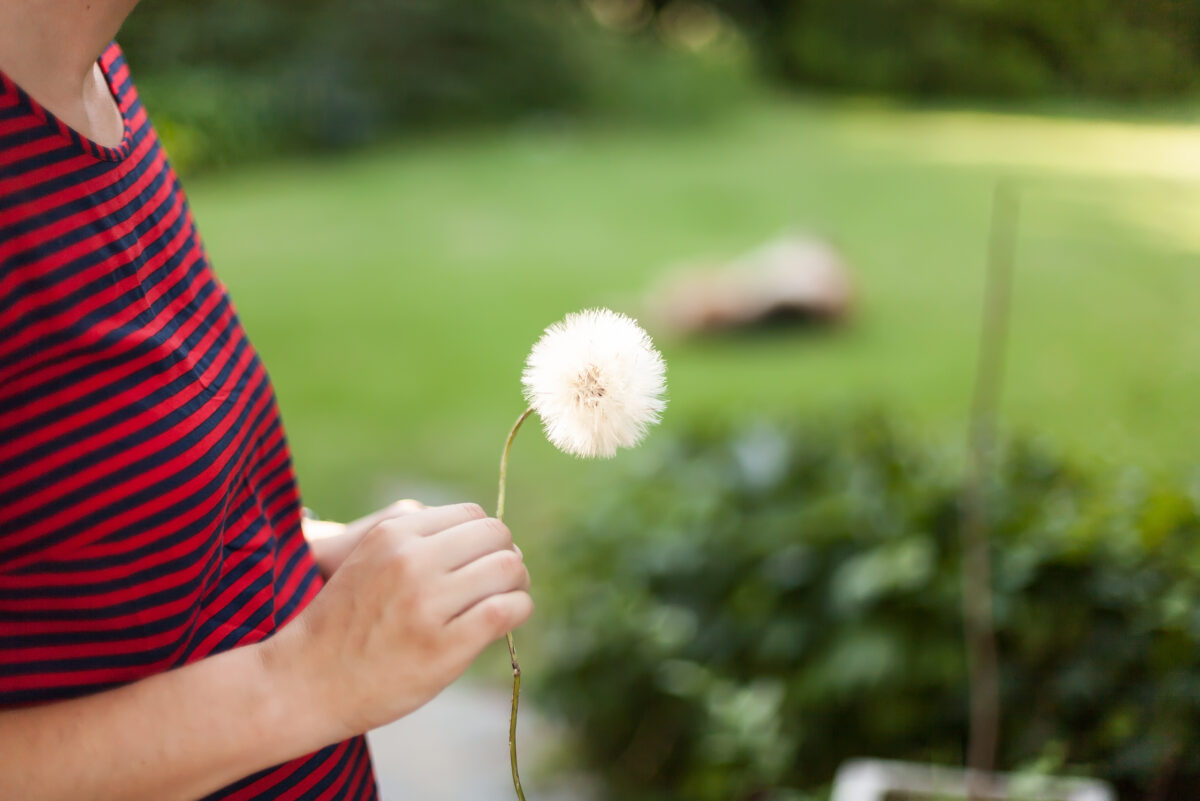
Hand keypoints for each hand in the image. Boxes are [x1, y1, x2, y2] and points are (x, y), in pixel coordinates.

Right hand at [265, 503, 532, 739]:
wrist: (304, 681)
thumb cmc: (344, 624)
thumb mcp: (371, 560)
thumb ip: (420, 544)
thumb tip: (491, 540)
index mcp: (394, 533)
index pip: (472, 515)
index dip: (486, 538)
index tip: (483, 561)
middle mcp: (411, 560)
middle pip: (495, 536)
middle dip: (506, 556)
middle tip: (502, 582)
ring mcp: (427, 602)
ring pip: (508, 568)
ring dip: (517, 583)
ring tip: (506, 601)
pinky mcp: (444, 646)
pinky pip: (507, 610)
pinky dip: (519, 609)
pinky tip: (508, 620)